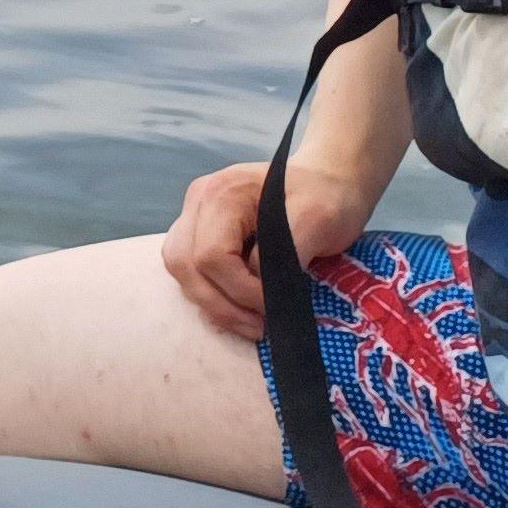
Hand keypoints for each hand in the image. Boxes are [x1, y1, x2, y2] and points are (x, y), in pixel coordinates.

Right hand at [161, 159, 369, 342]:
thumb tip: (259, 290)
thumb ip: (281, 254)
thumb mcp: (316, 220)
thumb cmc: (326, 197)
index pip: (211, 254)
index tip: (273, 305)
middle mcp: (199, 200)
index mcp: (223, 192)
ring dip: (211, 302)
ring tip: (250, 323)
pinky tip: (238, 307)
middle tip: (259, 326)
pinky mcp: (199, 229)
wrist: (328, 181)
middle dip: (220, 303)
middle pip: (184, 263)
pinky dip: (209, 292)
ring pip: (180, 268)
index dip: (239, 289)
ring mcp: (195, 214)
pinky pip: (188, 268)